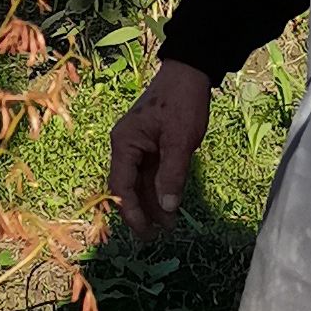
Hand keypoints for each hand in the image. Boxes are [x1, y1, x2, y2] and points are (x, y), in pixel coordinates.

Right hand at [110, 57, 215, 237]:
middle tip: (156, 237)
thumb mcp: (180, 140)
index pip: (120, 185)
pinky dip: (160, 190)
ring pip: (141, 183)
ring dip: (153, 204)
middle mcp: (126, 147)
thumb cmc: (182, 102)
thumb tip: (167, 206)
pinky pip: (152, 174)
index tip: (145, 232)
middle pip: (128, 187)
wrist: (190, 73)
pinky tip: (170, 206)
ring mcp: (139, 147)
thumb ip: (172, 174)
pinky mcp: (152, 146)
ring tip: (168, 227)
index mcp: (124, 143)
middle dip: (141, 212)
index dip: (131, 211)